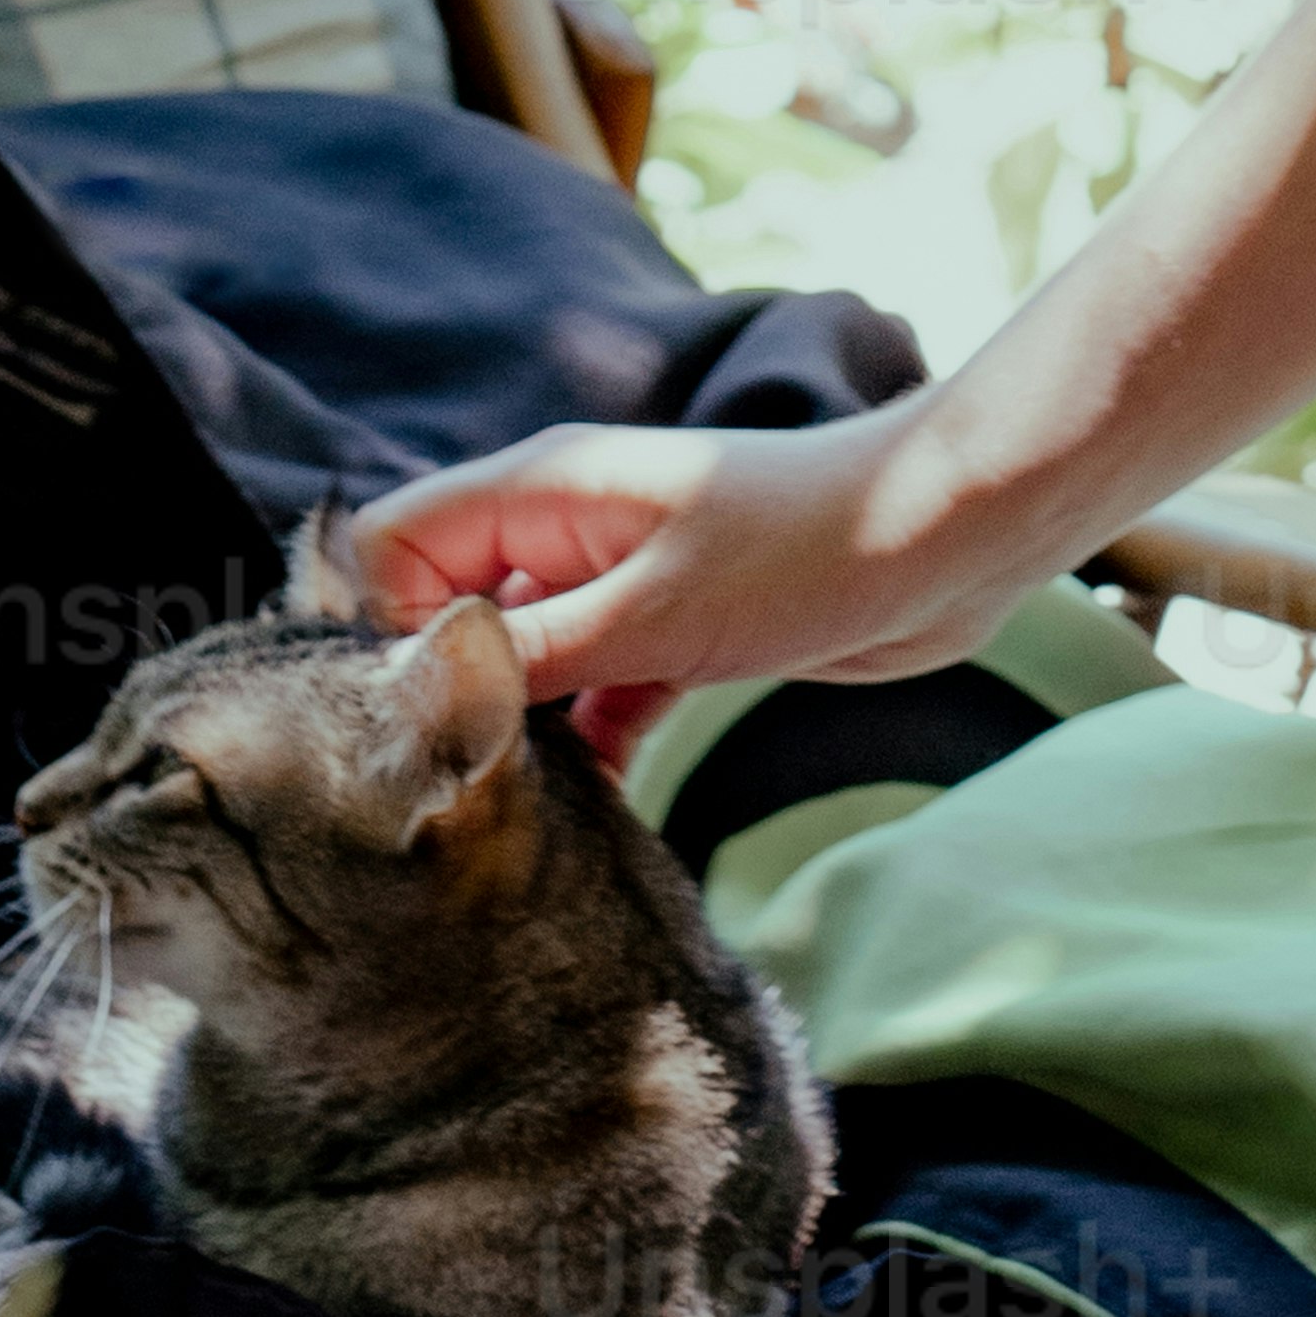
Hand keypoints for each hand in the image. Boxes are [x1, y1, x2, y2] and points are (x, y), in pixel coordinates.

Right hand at [341, 408, 1017, 754]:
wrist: (949, 543)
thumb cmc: (799, 551)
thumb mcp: (647, 613)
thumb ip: (524, 654)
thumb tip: (406, 692)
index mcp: (541, 490)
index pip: (395, 548)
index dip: (366, 630)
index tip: (366, 730)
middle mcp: (566, 529)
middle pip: (448, 609)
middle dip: (430, 695)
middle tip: (423, 803)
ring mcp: (621, 581)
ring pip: (524, 663)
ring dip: (512, 735)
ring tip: (492, 826)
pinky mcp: (675, 633)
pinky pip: (596, 695)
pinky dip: (587, 749)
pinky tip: (584, 821)